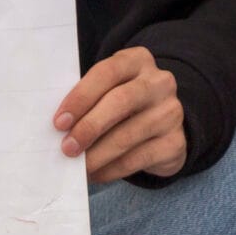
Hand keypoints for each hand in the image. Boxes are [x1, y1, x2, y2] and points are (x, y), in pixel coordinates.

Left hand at [53, 47, 185, 183]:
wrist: (163, 124)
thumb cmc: (123, 104)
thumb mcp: (109, 90)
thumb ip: (89, 100)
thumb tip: (60, 128)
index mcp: (137, 60)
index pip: (107, 72)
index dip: (81, 97)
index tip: (59, 122)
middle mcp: (159, 82)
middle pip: (121, 101)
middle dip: (89, 127)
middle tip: (67, 148)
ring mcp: (171, 112)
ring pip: (129, 134)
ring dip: (98, 154)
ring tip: (79, 167)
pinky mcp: (176, 142)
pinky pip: (139, 158)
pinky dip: (112, 169)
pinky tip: (96, 174)